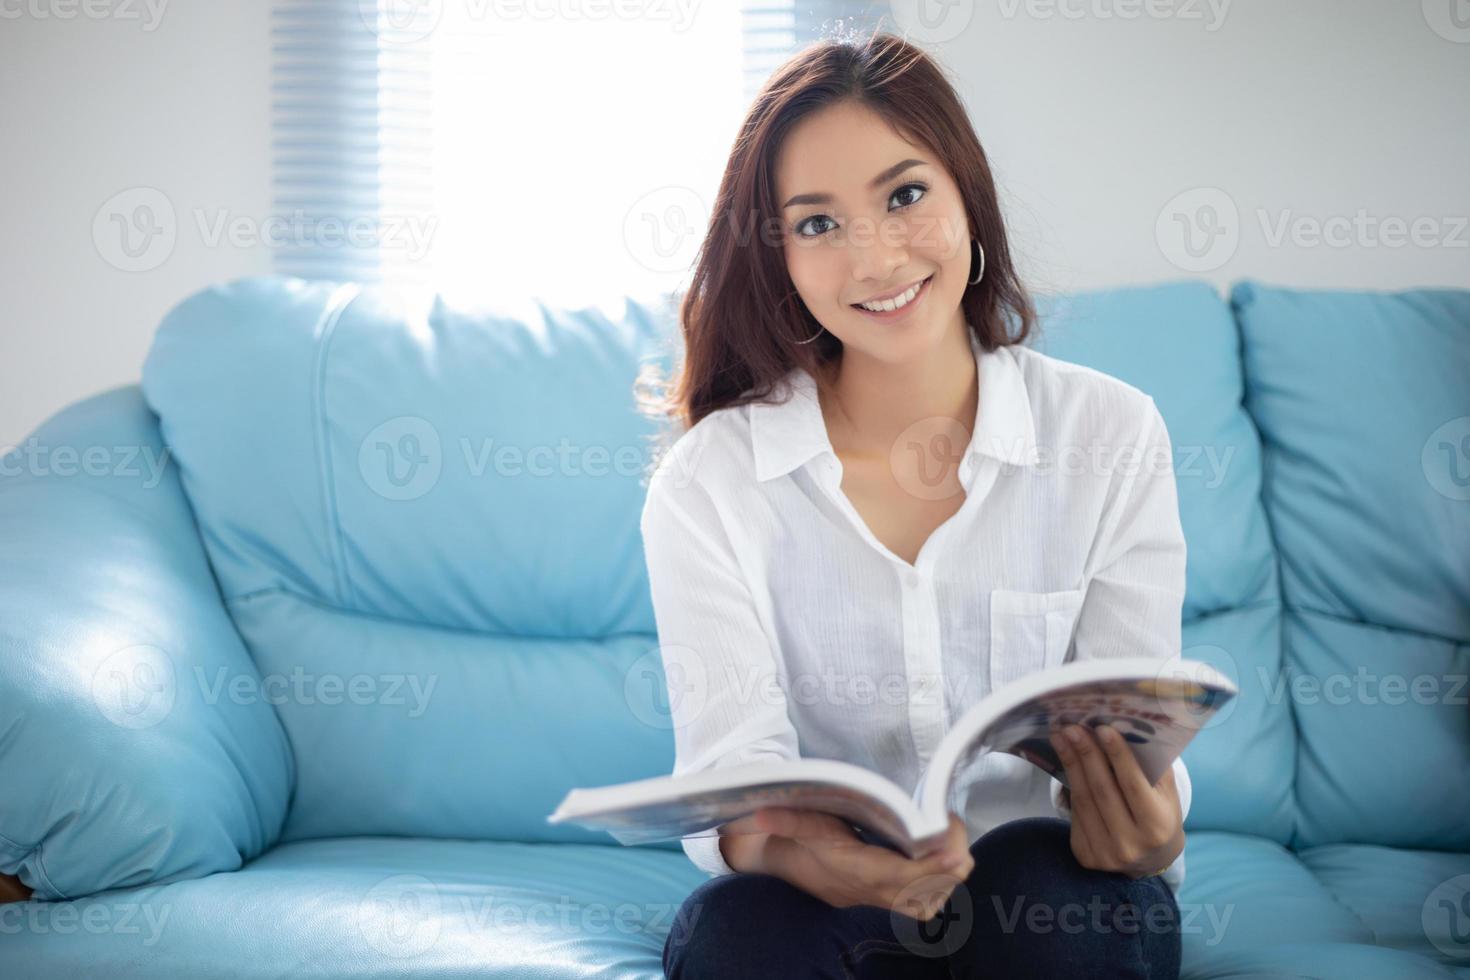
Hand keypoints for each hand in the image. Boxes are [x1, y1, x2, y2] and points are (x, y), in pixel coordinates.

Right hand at [727, 808, 973, 921]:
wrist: (793, 865)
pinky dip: (941, 888)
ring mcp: (882, 899)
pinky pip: (923, 905)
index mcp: (855, 870)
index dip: (930, 864)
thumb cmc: (802, 839)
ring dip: (947, 876)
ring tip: (956, 844)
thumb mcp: (797, 824)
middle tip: (956, 829)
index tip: (953, 847)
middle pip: (923, 889)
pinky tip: (947, 865)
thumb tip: (759, 812)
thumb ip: (785, 818)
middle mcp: (872, 890)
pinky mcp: (889, 900)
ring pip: (928, 901)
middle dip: (948, 864)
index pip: (899, 874)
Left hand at [1049, 723, 1183, 879]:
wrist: (1150, 859)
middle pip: (1102, 790)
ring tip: (1061, 737)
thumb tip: (1124, 728)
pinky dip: (1069, 785)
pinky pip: (1075, 813)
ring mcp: (1106, 854)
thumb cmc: (1159, 814)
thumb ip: (1150, 766)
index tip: (1102, 728)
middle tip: (1072, 727)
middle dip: (1086, 754)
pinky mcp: (1086, 856)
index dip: (1117, 755)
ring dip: (1070, 763)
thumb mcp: (1165, 793)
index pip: (1133, 784)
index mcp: (1158, 826)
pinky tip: (1064, 760)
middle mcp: (1131, 845)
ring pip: (1083, 800)